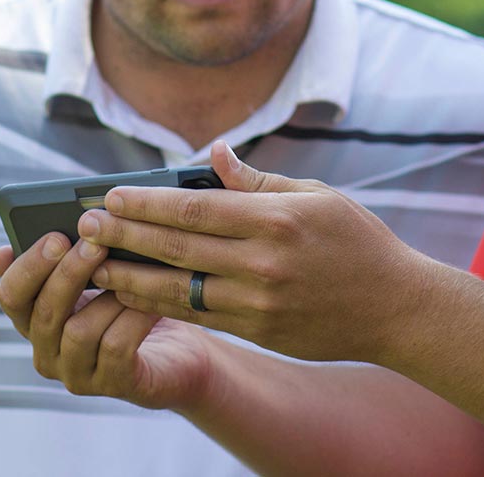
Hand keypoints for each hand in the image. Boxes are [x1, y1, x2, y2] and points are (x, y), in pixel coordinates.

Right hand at [0, 233, 218, 411]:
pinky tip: (151, 300)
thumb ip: (73, 256)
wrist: (181, 352)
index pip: (11, 296)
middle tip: (95, 242)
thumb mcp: (101, 278)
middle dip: (69, 273)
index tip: (53, 236)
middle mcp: (47, 351)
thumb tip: (54, 224)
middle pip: (43, 313)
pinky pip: (115, 347)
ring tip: (131, 271)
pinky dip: (133, 318)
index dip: (27, 266)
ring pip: (78, 332)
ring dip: (107, 296)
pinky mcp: (112, 385)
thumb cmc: (134, 304)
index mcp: (35, 320)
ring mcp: (77, 374)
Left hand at [82, 141, 428, 363]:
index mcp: (276, 218)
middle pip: (177, 247)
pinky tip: (135, 294)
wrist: (397, 308)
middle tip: (86, 224)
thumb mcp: (315, 195)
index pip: (194, 208)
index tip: (111, 194)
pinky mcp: (260, 331)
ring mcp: (260, 302)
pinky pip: (200, 315)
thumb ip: (257, 180)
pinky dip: (161, 304)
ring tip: (95, 263)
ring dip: (130, 276)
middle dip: (125, 234)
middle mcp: (264, 262)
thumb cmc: (357, 241)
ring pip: (179, 288)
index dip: (146, 202)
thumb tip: (214, 152)